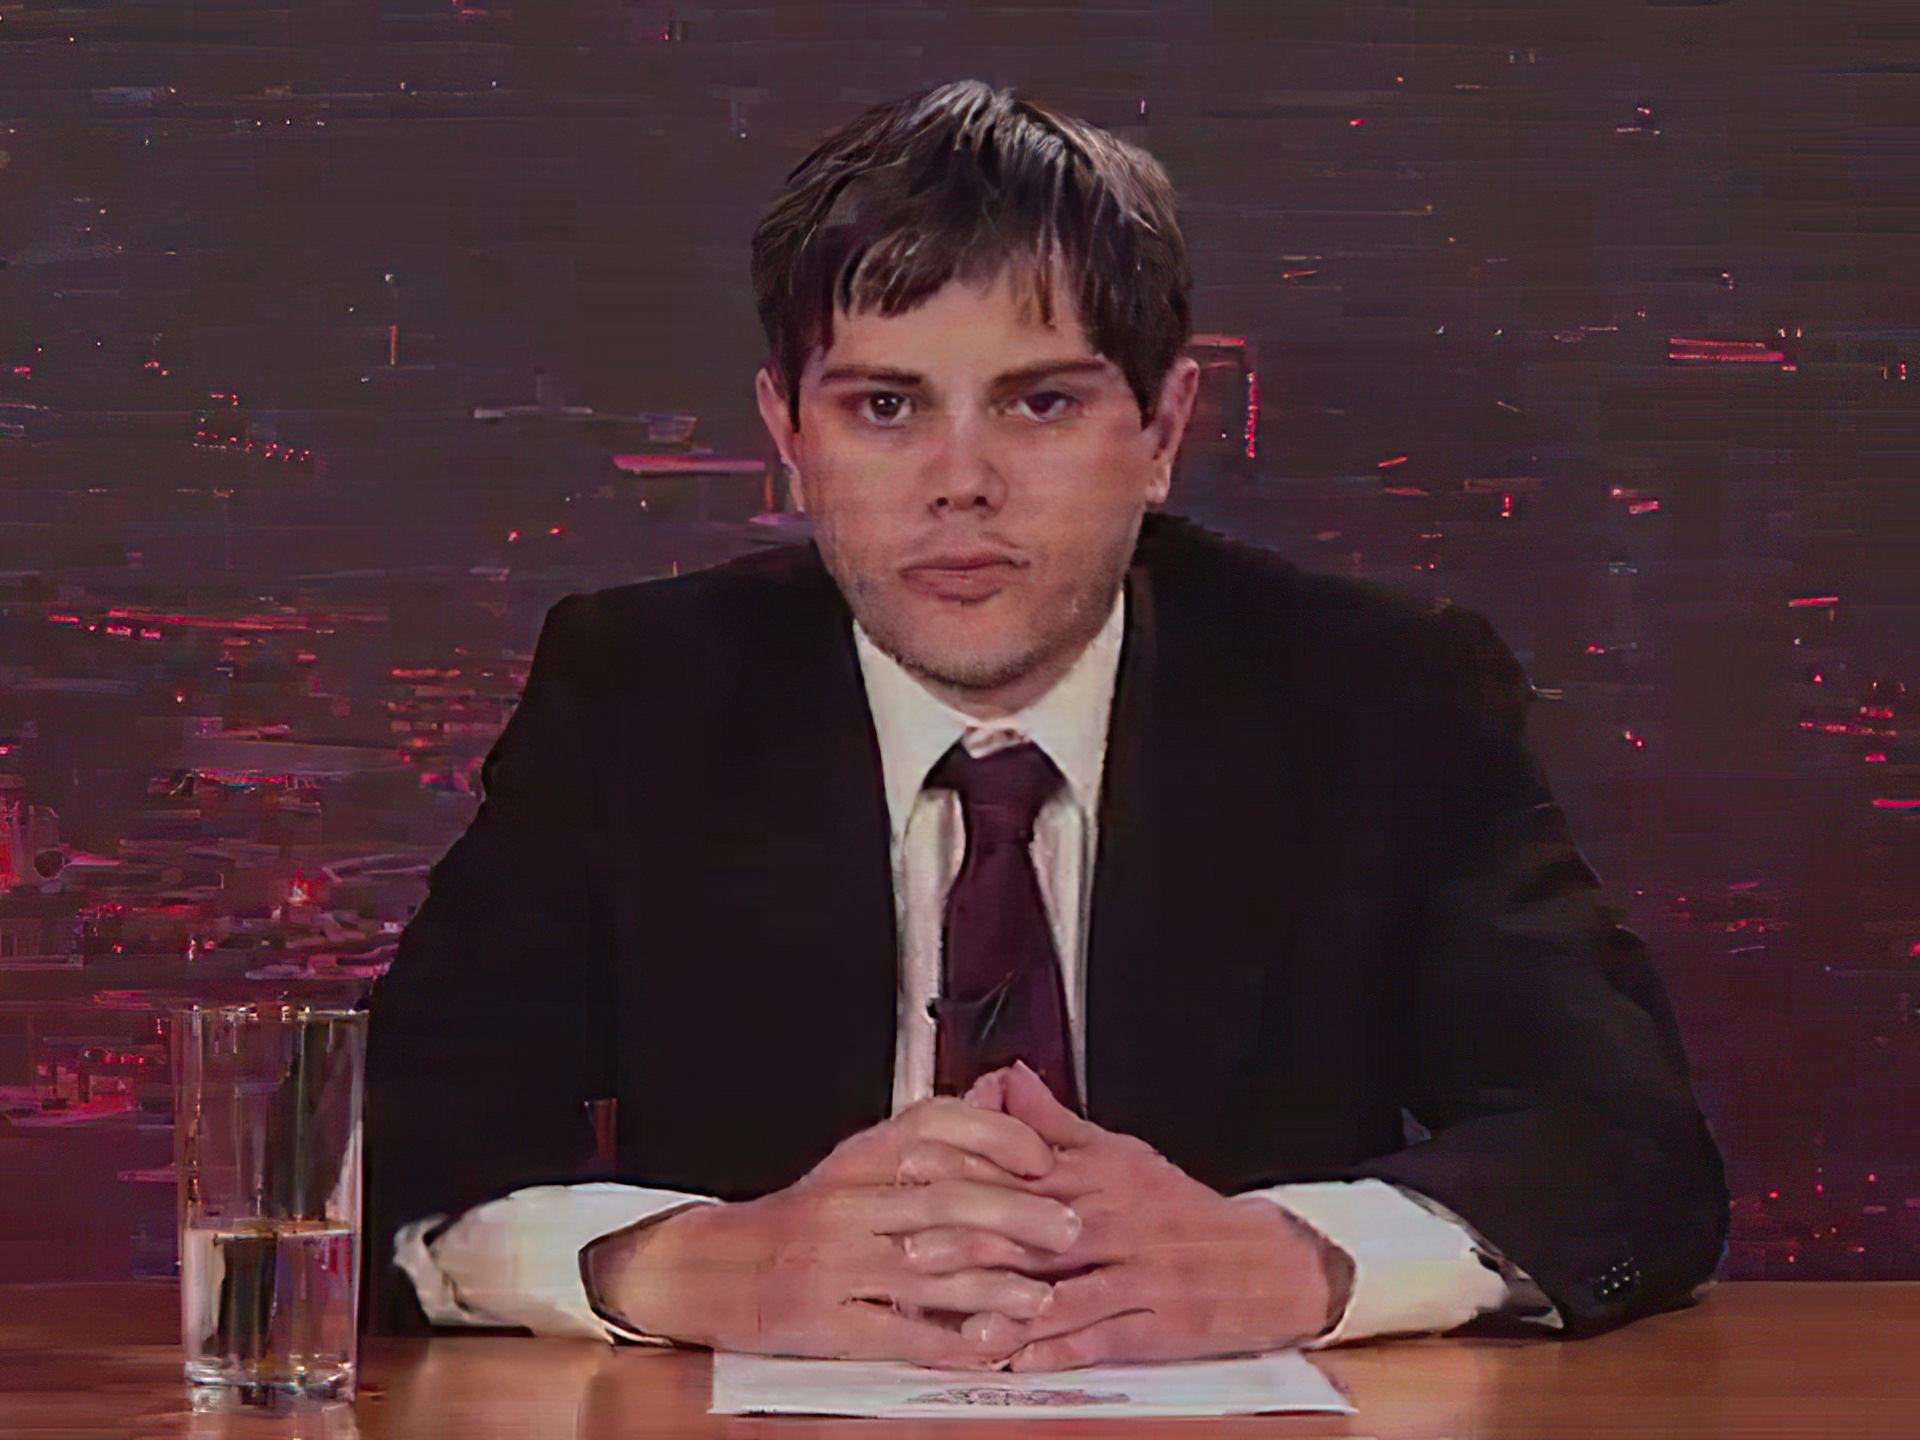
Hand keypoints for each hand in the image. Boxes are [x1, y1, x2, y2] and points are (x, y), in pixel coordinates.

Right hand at [584, 1097, 1080, 1365]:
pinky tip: (989, 1346)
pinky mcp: (828, 1322)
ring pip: (930, 1267)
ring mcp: (838, 1263)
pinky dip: (951, 1341)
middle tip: (1070, 1228)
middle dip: (1019, 1214)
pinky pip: (901, 1332)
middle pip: (946, 1197)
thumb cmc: (800, 1216)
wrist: (713, 1267)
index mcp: (861, 1156)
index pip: (938, 1128)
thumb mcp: (859, 1161)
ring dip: (997, 1284)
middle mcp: (851, 1201)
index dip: (1000, 1141)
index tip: (1047, 1158)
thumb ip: (930, 1135)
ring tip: (1043, 1294)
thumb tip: (1000, 1095)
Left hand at [915, 1062, 1348, 1369]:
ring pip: (1066, 1291)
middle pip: (1035, 1231)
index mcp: (1102, 1178)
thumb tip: (1004, 1079)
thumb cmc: (1184, 1210)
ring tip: (958, 1319)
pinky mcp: (1158, 1325)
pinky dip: (1061, 1353)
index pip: (1023, 1168)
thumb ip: (1055, 1125)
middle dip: (972, 1239)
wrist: (1267, 1261)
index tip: (913, 1164)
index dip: (966, 1167)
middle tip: (912, 1247)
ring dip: (1010, 1308)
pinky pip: (1103, 1339)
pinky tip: (1022, 1363)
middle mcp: (1116, 1224)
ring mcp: (1138, 1277)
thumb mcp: (1123, 1153)